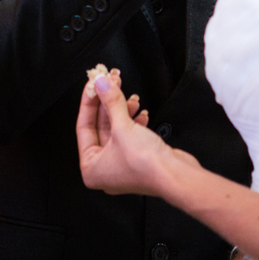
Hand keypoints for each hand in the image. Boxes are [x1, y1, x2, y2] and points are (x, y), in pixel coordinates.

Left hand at [77, 68, 200, 195]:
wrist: (175, 176)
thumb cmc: (146, 166)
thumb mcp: (122, 127)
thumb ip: (111, 101)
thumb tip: (102, 84)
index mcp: (91, 168)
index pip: (84, 127)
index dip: (89, 103)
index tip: (93, 85)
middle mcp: (104, 169)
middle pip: (100, 127)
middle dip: (108, 103)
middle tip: (111, 83)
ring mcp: (122, 164)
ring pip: (116, 129)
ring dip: (123, 110)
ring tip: (130, 97)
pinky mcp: (138, 159)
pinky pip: (129, 135)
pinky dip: (134, 122)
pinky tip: (141, 113)